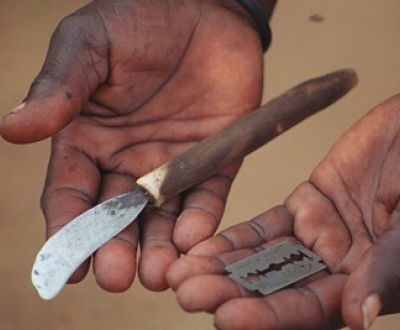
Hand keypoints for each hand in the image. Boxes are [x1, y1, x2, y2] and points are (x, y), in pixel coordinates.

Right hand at [0, 0, 266, 292]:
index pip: (73, 194)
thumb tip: (13, 127)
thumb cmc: (141, 19)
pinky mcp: (214, 160)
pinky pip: (206, 197)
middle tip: (115, 277)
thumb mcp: (89, 44)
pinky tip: (192, 239)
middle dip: (115, 250)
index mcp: (90, 140)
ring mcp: (173, 164)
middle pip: (117, 217)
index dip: (68, 231)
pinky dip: (199, 221)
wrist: (205, 9)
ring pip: (162, 218)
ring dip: (158, 248)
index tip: (66, 266)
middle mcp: (129, 161)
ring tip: (155, 274)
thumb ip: (60, 86)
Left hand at [167, 93, 399, 328]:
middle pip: (275, 288)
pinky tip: (202, 245)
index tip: (226, 318)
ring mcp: (318, 235)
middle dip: (229, 292)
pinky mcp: (306, 204)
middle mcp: (336, 269)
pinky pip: (264, 225)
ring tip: (182, 272)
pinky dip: (235, 236)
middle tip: (186, 293)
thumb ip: (386, 269)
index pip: (309, 311)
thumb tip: (357, 318)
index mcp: (364, 285)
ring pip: (262, 257)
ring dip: (221, 266)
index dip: (268, 317)